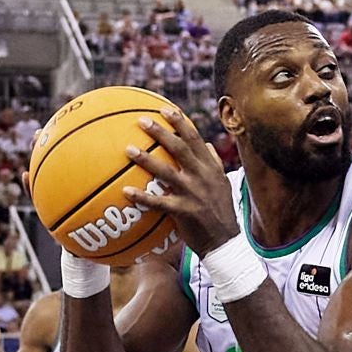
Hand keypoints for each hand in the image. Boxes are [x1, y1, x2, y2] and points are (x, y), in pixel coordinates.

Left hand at [124, 112, 238, 257]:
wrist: (225, 242)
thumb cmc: (220, 212)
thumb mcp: (222, 184)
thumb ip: (214, 163)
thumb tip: (207, 144)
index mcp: (210, 168)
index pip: (195, 139)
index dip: (180, 123)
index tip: (165, 109)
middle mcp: (202, 177)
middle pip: (179, 149)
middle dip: (160, 132)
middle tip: (141, 121)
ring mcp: (193, 194)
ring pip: (166, 172)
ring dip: (146, 160)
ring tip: (128, 149)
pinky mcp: (184, 212)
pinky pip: (159, 202)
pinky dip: (142, 197)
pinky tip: (126, 193)